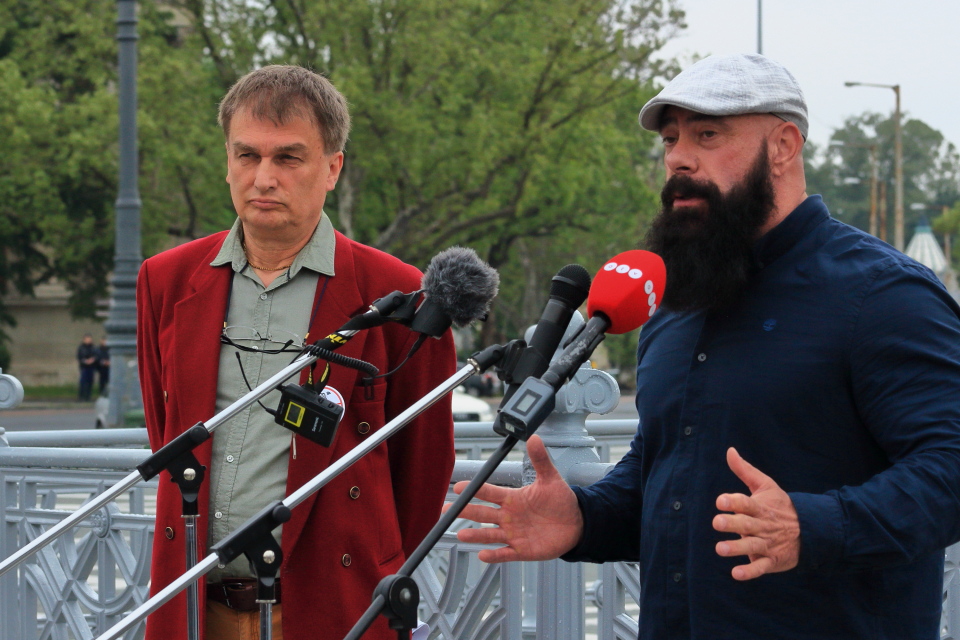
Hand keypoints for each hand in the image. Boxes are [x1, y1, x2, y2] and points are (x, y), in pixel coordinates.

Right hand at [445, 435, 583, 562]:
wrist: (576, 523)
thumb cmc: (560, 501)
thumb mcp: (550, 479)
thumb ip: (540, 460)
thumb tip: (534, 438)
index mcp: (513, 498)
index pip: (490, 493)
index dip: (475, 490)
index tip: (459, 487)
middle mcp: (509, 516)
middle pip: (483, 514)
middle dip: (465, 511)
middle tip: (448, 510)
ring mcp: (514, 533)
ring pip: (490, 534)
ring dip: (475, 535)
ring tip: (461, 535)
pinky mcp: (522, 550)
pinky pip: (505, 553)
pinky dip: (494, 555)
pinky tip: (483, 554)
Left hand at [713, 447, 799, 580]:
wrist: (810, 530)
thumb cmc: (780, 506)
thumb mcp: (765, 485)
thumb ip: (745, 470)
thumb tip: (730, 450)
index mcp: (760, 507)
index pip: (746, 503)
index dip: (733, 502)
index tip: (720, 501)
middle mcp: (763, 525)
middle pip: (746, 524)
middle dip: (732, 524)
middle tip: (716, 522)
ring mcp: (768, 543)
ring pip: (752, 546)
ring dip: (737, 548)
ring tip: (720, 549)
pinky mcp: (772, 560)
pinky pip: (761, 567)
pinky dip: (750, 571)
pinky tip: (736, 573)